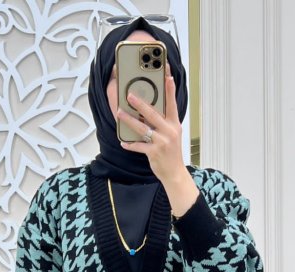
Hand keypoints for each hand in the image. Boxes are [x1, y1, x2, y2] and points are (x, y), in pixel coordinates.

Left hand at [115, 63, 183, 184]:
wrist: (175, 173)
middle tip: (129, 95)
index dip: (170, 89)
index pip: (172, 103)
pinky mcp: (154, 153)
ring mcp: (162, 142)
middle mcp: (170, 131)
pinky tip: (123, 142)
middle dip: (140, 104)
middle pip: (153, 114)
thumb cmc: (172, 152)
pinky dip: (130, 144)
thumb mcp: (172, 134)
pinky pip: (139, 146)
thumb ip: (163, 121)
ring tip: (120, 113)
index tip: (167, 75)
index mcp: (174, 124)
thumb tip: (147, 108)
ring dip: (129, 120)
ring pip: (143, 129)